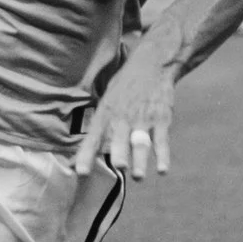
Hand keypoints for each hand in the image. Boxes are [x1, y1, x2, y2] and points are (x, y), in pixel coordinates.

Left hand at [75, 34, 175, 181]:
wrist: (152, 65)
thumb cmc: (124, 86)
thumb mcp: (106, 99)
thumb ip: (98, 126)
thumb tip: (80, 151)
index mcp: (106, 113)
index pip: (93, 137)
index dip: (87, 155)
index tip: (81, 172)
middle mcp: (123, 117)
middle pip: (119, 139)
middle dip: (119, 153)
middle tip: (118, 167)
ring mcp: (143, 119)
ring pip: (140, 143)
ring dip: (139, 160)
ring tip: (137, 176)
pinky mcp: (161, 119)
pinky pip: (162, 141)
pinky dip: (163, 156)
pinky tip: (162, 170)